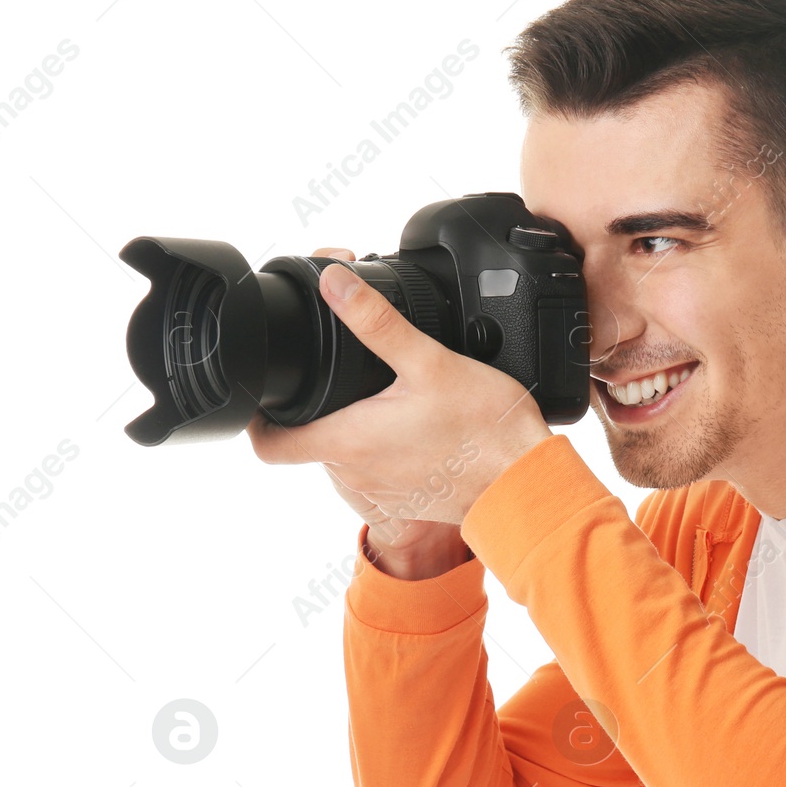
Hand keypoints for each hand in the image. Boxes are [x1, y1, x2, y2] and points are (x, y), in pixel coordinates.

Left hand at [248, 246, 552, 569]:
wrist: (527, 484)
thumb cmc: (484, 431)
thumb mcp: (429, 362)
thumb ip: (376, 321)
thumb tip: (333, 283)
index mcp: (347, 440)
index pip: (269, 444)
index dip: (258, 419)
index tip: (269, 395)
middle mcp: (356, 474)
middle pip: (313, 441)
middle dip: (325, 409)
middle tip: (353, 376)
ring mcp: (383, 494)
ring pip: (351, 458)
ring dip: (361, 430)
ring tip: (394, 400)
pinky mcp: (411, 504)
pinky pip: (385, 476)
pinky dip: (392, 453)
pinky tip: (423, 430)